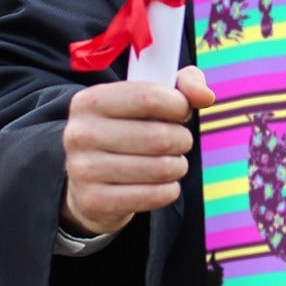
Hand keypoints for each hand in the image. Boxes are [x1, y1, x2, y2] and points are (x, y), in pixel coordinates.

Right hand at [60, 64, 215, 236]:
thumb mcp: (149, 98)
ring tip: (170, 163)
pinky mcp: (94, 201)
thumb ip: (183, 85)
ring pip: (161, 168)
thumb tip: (205, 96)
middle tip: (178, 142)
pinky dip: (169, 190)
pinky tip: (162, 184)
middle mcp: (80, 133)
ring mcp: (83, 169)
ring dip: (178, 166)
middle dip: (182, 140)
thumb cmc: (128, 130)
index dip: (179, 105)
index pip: (149, 97)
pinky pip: (154, 195)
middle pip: (160, 137)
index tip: (182, 112)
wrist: (89, 181)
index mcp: (90, 101)